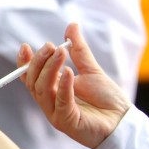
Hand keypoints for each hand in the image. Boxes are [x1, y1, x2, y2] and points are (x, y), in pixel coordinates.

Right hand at [18, 22, 130, 148]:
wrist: (123, 121)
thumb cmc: (106, 99)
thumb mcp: (91, 70)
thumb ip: (79, 50)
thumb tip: (71, 26)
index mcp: (52, 91)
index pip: (30, 77)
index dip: (24, 63)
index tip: (25, 46)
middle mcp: (49, 102)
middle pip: (33, 81)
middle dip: (39, 62)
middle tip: (50, 46)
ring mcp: (56, 113)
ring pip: (42, 90)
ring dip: (50, 69)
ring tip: (61, 52)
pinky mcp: (67, 123)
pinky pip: (61, 102)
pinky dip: (63, 86)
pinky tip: (69, 72)